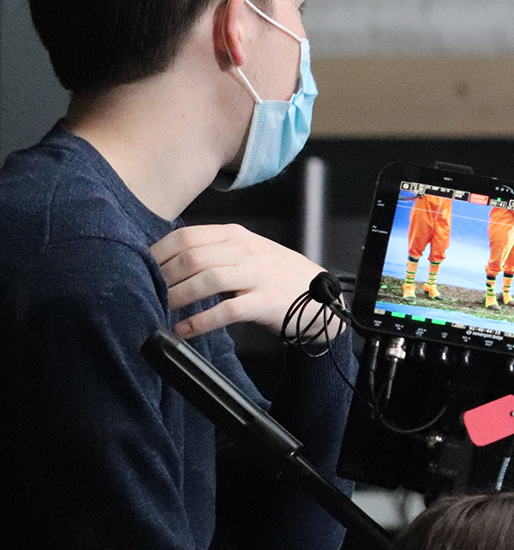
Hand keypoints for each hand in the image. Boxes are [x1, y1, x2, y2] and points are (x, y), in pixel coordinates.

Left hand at [151, 224, 335, 340]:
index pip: (187, 237)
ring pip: (208, 279)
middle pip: (193, 257)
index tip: (140, 271)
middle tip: (146, 294)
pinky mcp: (266, 301)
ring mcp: (258, 275)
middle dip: (163, 278)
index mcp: (236, 236)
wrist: (320, 298)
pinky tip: (183, 331)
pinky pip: (227, 310)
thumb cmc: (275, 277)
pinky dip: (200, 322)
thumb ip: (213, 252)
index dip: (158, 254)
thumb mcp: (247, 254)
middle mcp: (246, 250)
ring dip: (177, 297)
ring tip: (161, 310)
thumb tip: (165, 262)